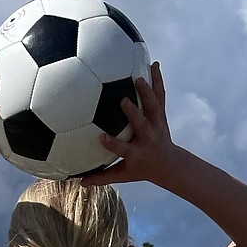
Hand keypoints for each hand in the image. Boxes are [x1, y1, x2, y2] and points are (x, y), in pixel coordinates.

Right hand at [83, 62, 177, 187]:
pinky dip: (158, 80)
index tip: (101, 137)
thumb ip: (101, 177)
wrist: (168, 163)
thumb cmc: (140, 169)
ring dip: (147, 92)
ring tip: (140, 76)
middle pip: (142, 125)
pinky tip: (155, 64)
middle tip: (124, 100)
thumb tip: (79, 181)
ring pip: (153, 107)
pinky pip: (160, 96)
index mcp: (137, 153)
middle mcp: (148, 138)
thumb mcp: (122, 175)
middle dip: (134, 114)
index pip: (124, 150)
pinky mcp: (161, 115)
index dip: (113, 144)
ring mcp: (157, 125)